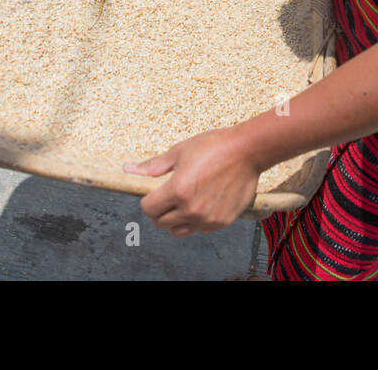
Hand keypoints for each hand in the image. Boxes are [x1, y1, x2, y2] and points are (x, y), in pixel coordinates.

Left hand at [127, 128, 260, 236]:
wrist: (248, 151)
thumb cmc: (214, 147)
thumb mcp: (180, 151)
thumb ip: (154, 165)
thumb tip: (128, 169)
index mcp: (178, 190)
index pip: (148, 209)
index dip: (147, 200)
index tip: (154, 192)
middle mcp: (191, 209)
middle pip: (160, 223)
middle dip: (160, 210)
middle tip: (169, 196)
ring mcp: (207, 218)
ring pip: (178, 231)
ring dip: (176, 219)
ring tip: (185, 201)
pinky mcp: (222, 222)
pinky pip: (199, 229)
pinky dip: (196, 220)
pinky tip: (202, 202)